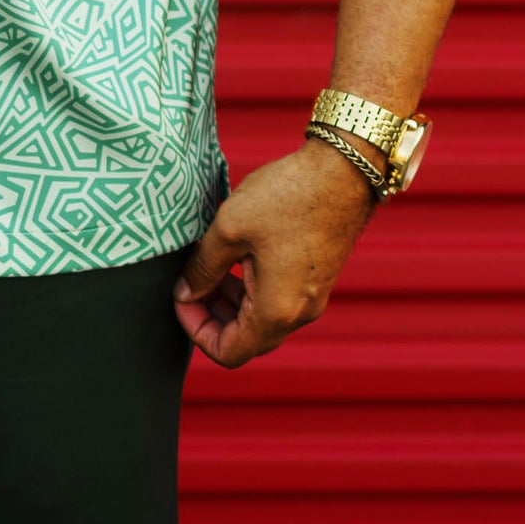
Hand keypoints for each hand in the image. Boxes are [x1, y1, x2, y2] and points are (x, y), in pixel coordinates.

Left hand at [173, 140, 376, 369]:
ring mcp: (311, 298)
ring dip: (230, 302)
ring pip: (260, 320)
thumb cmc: (288, 196)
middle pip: (245, 340)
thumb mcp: (229, 228)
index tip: (181, 299)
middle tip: (190, 281)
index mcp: (277, 311)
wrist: (342, 171)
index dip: (196, 331)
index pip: (229, 352)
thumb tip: (185, 293)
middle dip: (211, 315)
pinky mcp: (315, 280)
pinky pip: (277, 302)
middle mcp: (299, 314)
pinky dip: (251, 290)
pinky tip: (235, 257)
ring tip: (209, 265)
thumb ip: (202, 267)